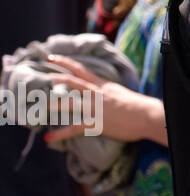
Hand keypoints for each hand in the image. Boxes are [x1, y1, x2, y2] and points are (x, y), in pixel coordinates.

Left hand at [42, 55, 157, 142]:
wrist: (147, 116)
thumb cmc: (139, 106)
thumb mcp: (121, 94)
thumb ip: (109, 92)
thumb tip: (104, 93)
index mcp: (103, 85)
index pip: (81, 70)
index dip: (65, 63)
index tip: (52, 58)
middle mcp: (96, 93)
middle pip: (71, 82)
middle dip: (54, 78)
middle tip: (39, 77)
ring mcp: (94, 108)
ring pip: (68, 103)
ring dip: (50, 105)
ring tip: (35, 108)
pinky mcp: (95, 123)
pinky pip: (74, 128)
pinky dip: (60, 133)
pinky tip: (48, 137)